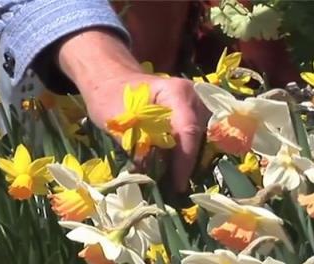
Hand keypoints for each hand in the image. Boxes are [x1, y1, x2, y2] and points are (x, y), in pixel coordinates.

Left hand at [57, 29, 208, 191]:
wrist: (111, 81)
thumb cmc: (111, 95)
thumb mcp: (117, 121)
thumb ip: (135, 146)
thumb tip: (149, 175)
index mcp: (176, 93)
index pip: (188, 131)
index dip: (184, 161)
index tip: (177, 184)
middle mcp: (194, 97)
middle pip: (200, 136)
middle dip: (189, 163)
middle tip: (175, 188)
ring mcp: (195, 105)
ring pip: (202, 138)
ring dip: (190, 160)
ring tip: (175, 182)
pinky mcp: (192, 114)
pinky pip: (196, 137)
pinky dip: (186, 154)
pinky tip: (175, 170)